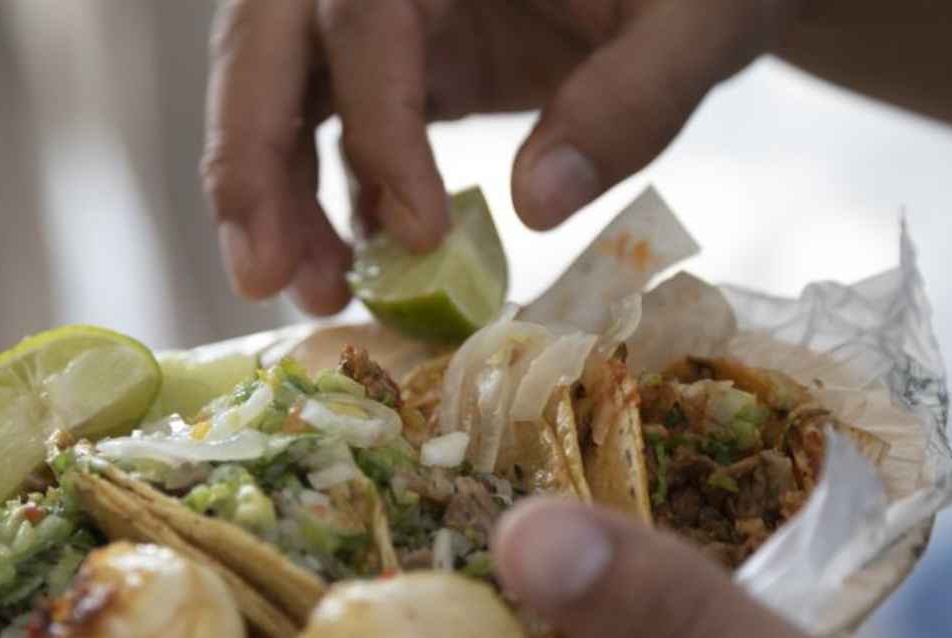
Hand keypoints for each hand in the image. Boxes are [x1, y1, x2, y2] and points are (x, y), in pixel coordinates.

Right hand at [202, 0, 795, 313]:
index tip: (419, 236)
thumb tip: (536, 205)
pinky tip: (356, 274)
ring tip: (312, 295)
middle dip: (251, 162)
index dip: (378, 125)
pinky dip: (327, 204)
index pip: (362, 16)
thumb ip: (635, 96)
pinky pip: (330, 130)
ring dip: (275, 197)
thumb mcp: (700, 21)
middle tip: (262, 277)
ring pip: (279, 92)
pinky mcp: (397, 64)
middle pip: (267, 44)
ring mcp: (383, 14)